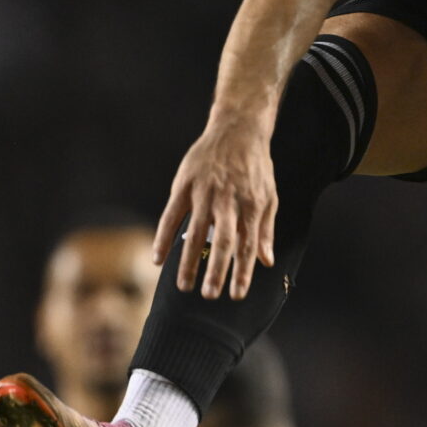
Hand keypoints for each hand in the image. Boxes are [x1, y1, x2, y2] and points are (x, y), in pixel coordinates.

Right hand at [155, 117, 278, 299]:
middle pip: (222, 241)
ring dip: (189, 260)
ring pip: (195, 231)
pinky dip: (163, 237)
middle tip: (210, 296)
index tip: (237, 295)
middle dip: (217, 270)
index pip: (247, 245)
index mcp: (251, 206)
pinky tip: (157, 259)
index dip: (242, 272)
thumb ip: (265, 230)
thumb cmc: (255, 168)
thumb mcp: (269, 197)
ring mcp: (204, 192)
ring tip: (184, 286)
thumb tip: (266, 262)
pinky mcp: (184, 185)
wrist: (237, 130)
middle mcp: (228, 200)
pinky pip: (170, 215)